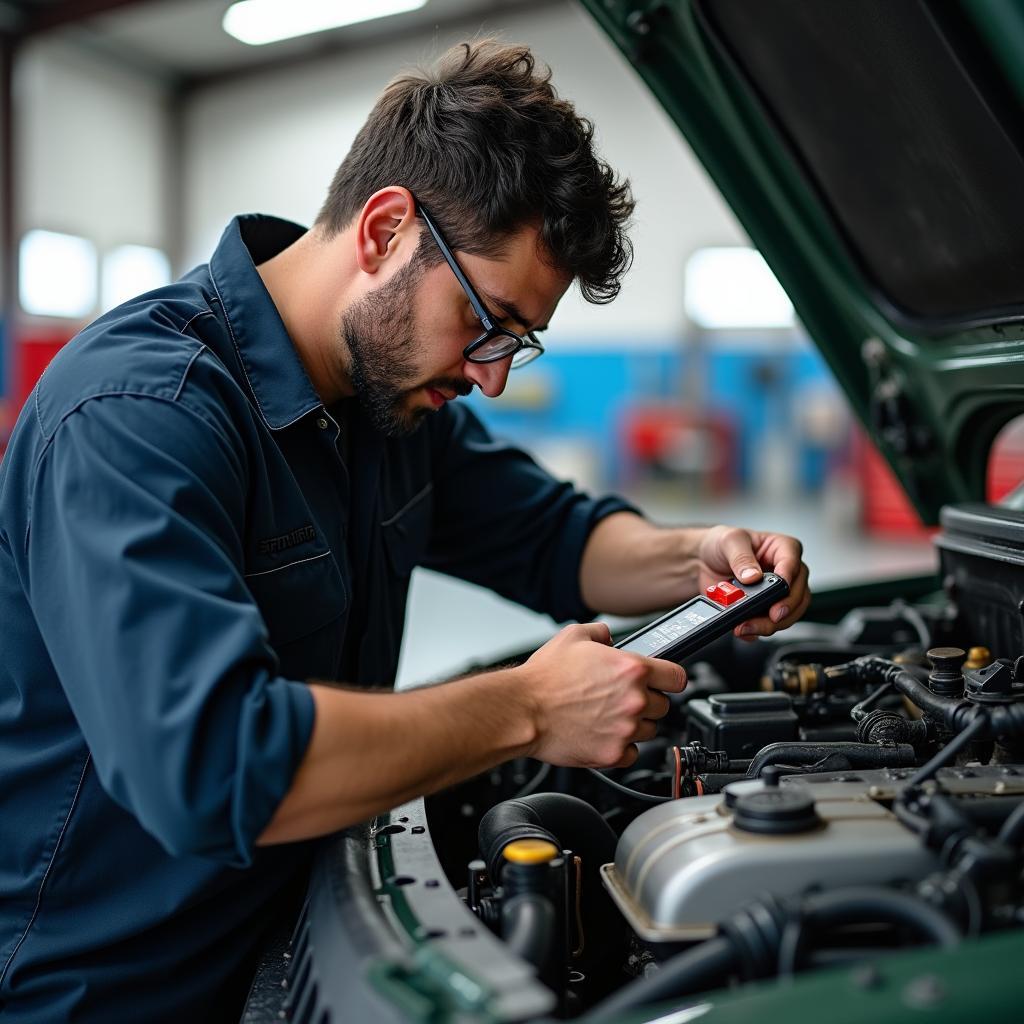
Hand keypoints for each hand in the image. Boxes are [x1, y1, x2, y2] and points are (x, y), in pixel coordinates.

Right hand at [517, 622, 685, 768]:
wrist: (523, 709)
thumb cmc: (544, 677)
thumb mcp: (573, 636)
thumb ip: (601, 633)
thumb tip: (609, 638)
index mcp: (632, 669)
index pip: (677, 677)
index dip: (669, 677)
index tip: (663, 680)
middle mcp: (634, 700)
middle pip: (663, 705)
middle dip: (646, 700)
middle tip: (622, 697)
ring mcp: (625, 729)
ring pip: (650, 730)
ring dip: (635, 723)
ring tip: (608, 715)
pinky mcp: (613, 754)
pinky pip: (632, 753)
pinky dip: (622, 746)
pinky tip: (604, 733)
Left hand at [695, 525, 809, 639]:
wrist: (702, 561)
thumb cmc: (721, 544)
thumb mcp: (729, 541)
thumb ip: (741, 557)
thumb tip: (753, 576)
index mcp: (782, 548)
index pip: (793, 563)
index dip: (788, 579)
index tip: (776, 592)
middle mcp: (785, 571)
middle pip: (797, 594)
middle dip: (783, 609)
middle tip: (769, 617)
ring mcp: (777, 592)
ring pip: (788, 614)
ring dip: (769, 624)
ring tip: (747, 626)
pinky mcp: (765, 609)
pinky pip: (769, 625)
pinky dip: (758, 631)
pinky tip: (744, 629)